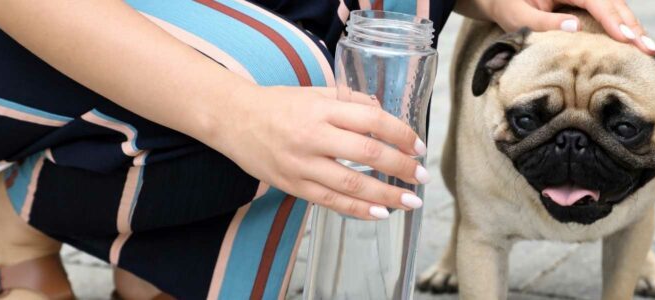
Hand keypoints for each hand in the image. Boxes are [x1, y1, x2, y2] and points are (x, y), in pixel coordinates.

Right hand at [210, 85, 427, 219]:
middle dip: (401, 167)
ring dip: (386, 195)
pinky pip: (331, 201)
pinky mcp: (292, 185)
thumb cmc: (278, 104)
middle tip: (422, 177)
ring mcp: (302, 164)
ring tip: (410, 201)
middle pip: (368, 153)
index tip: (419, 146)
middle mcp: (313, 136)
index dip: (401, 134)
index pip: (372, 120)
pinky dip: (358, 209)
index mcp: (322, 109)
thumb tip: (383, 112)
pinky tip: (380, 213)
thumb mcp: (315, 94)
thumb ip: (349, 102)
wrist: (233, 119)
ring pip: (352, 184)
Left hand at [486, 0, 654, 54]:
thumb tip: (576, 28)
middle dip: (632, 25)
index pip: (596, 0)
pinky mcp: (586, 1)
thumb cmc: (508, 5)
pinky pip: (609, 10)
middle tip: (649, 49)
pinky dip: (623, 25)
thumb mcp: (518, 16)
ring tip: (648, 48)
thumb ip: (544, 22)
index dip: (613, 19)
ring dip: (632, 26)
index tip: (627, 38)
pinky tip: (634, 42)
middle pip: (613, 1)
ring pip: (616, 5)